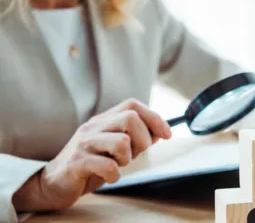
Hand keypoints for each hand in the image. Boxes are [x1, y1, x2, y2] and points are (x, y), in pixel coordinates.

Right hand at [12, 99, 170, 211]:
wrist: (54, 182)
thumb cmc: (89, 164)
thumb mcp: (113, 147)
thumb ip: (134, 137)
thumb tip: (161, 132)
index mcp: (103, 120)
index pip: (132, 105)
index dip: (154, 118)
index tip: (167, 134)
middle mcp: (93, 127)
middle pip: (131, 118)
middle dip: (143, 139)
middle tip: (135, 155)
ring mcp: (84, 143)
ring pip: (122, 141)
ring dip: (128, 158)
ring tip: (118, 165)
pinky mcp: (77, 163)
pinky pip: (108, 166)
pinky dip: (115, 175)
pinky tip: (109, 177)